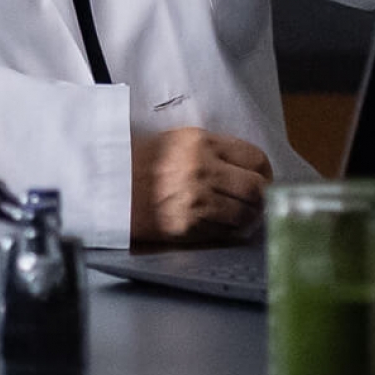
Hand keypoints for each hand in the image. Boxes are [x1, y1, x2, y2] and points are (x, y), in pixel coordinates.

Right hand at [130, 126, 272, 244]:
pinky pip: (225, 233)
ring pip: (246, 215)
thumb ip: (217, 151)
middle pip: (257, 189)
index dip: (264, 173)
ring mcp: (197, 201)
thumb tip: (252, 171)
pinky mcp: (189, 227)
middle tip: (255, 202)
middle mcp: (203, 170)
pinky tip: (218, 224)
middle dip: (261, 198)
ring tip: (238, 215)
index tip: (261, 180)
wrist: (110, 185)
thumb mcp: (181, 141)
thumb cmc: (144, 162)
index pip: (256, 159)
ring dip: (247, 218)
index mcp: (203, 143)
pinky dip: (228, 231)